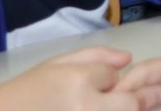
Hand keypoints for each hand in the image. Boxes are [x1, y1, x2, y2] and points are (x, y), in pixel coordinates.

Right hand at [1, 47, 156, 109]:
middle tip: (103, 99)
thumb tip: (128, 58)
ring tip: (88, 105)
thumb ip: (96, 56)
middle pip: (131, 104)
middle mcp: (85, 107)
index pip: (113, 76)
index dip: (106, 78)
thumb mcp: (59, 63)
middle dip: (123, 100)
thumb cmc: (29, 88)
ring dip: (113, 110)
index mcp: (79, 81)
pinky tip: (82, 110)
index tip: (93, 83)